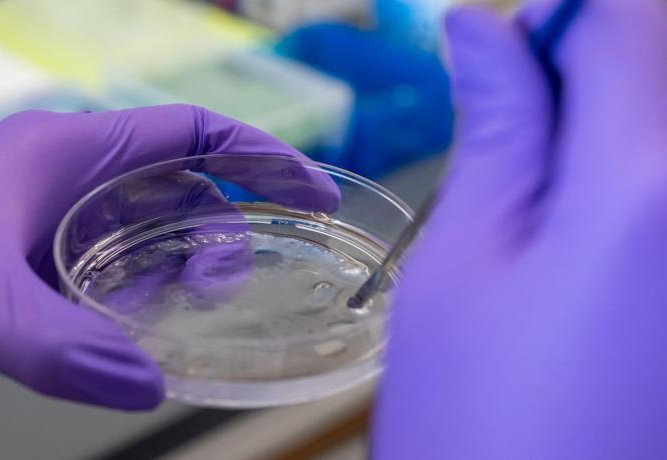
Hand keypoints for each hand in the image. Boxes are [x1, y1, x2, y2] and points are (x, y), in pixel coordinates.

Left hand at [0, 104, 336, 446]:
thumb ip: (57, 343)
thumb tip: (145, 382)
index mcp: (60, 154)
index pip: (185, 134)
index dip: (255, 156)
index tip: (307, 192)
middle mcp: (61, 186)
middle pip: (176, 193)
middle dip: (218, 234)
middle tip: (225, 289)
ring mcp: (44, 234)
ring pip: (145, 244)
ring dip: (178, 277)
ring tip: (191, 316)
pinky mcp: (27, 281)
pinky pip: (109, 286)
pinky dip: (138, 309)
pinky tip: (144, 339)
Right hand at [373, 1, 666, 457]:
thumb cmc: (479, 430)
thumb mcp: (462, 269)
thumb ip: (496, 132)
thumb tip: (483, 26)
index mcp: (647, 186)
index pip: (630, 15)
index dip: (560, 18)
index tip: (510, 56)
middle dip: (603, 62)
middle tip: (534, 125)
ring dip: (629, 122)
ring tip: (560, 188)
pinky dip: (643, 178)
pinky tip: (602, 230)